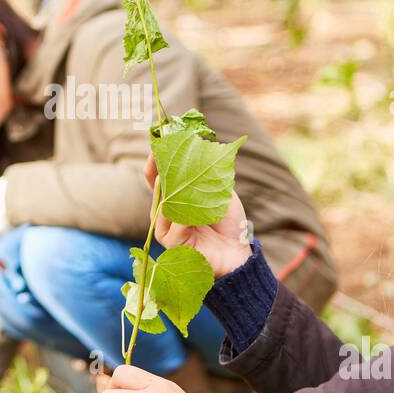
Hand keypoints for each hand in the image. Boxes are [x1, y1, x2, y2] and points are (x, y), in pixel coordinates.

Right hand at [144, 153, 251, 277]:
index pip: (156, 175)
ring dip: (174, 190)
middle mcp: (164, 212)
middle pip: (156, 186)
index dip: (157, 158)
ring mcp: (165, 228)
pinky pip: (175, 224)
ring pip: (163, 204)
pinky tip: (198, 211)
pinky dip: (187, 215)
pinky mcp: (172, 243)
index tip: (161, 139)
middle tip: (168, 149)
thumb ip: (207, 173)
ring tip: (180, 177)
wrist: (237, 252)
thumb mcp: (218, 191)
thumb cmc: (227, 223)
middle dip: (162, 167)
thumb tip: (202, 144)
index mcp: (172, 198)